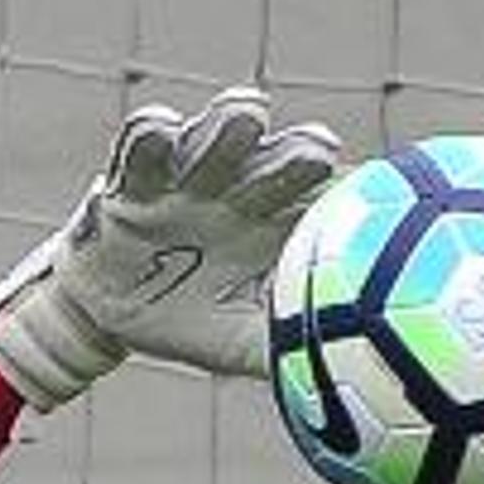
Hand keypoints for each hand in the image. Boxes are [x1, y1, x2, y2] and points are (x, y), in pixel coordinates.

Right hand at [0, 87, 344, 409]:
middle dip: (294, 154)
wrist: (115, 315)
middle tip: (318, 149)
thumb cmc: (198, 319)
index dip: (340, 196)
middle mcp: (239, 191)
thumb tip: (338, 371)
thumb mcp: (244, 340)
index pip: (316, 202)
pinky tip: (161, 126)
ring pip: (211, 143)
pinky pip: (139, 151)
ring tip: (246, 113)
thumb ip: (285, 346)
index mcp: (279, 225)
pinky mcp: (131, 181)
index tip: (368, 195)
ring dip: (228, 127)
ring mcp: (186, 180)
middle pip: (274, 164)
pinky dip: (149, 136)